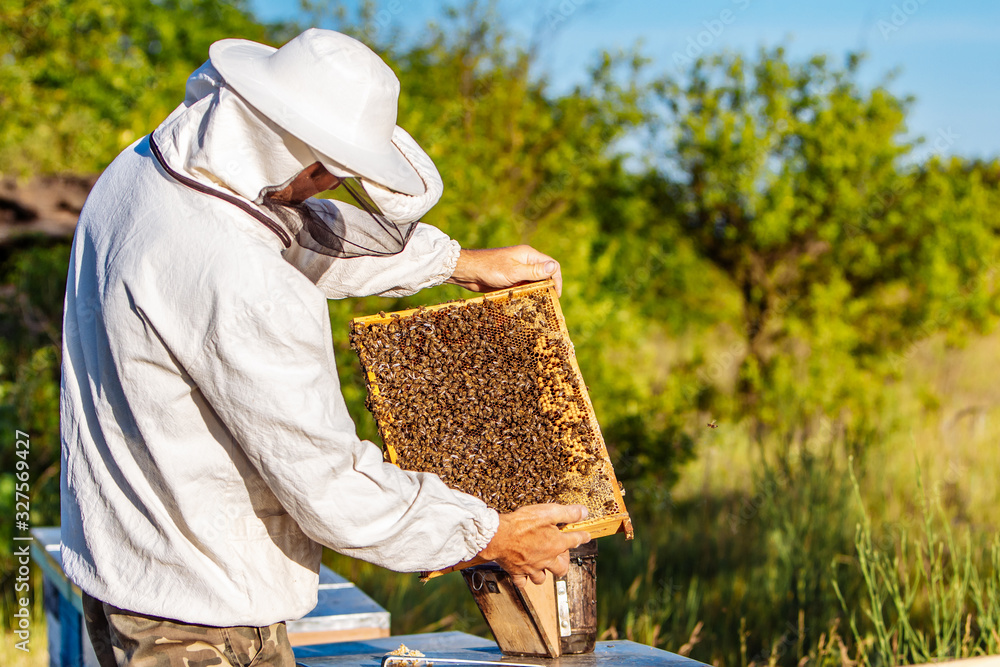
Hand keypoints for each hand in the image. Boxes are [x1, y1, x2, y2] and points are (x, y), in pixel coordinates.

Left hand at [447, 246, 562, 296]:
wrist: (468, 272)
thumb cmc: (489, 268)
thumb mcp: (513, 272)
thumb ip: (534, 271)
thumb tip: (554, 267)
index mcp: (529, 255)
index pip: (552, 265)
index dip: (556, 279)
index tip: (555, 294)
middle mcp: (525, 262)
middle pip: (544, 275)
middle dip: (547, 288)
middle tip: (548, 303)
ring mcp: (518, 271)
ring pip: (534, 283)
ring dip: (536, 293)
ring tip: (538, 306)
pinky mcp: (510, 280)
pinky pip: (523, 288)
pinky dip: (526, 295)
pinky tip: (526, 304)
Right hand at [477, 504, 589, 587]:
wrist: (498, 536)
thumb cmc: (522, 523)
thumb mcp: (548, 512)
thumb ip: (567, 513)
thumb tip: (584, 512)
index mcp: (556, 544)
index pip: (575, 540)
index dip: (582, 536)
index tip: (586, 536)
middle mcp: (546, 559)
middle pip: (561, 568)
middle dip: (563, 561)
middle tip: (560, 554)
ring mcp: (531, 568)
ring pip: (542, 578)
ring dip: (545, 572)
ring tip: (543, 565)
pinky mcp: (517, 572)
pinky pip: (523, 583)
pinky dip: (525, 580)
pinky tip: (524, 573)